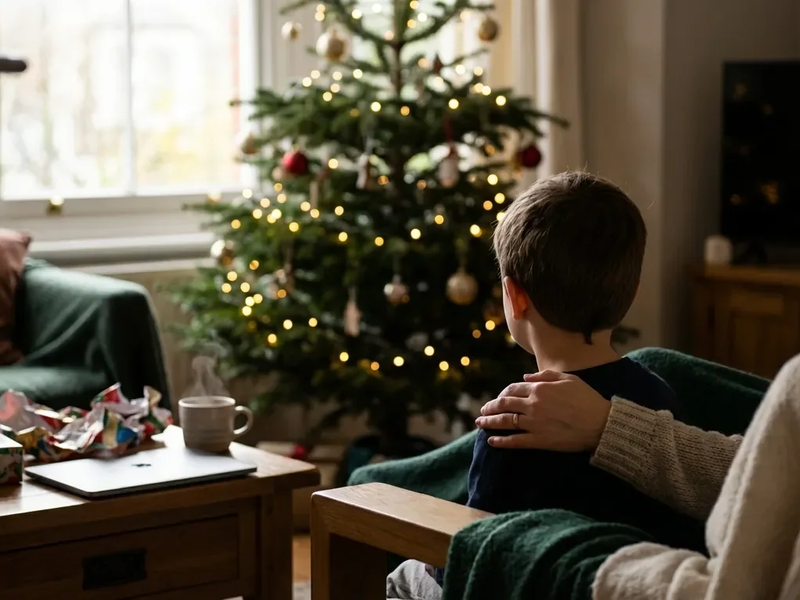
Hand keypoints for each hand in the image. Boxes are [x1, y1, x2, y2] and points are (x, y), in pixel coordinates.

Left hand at [475, 370, 611, 451]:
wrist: (601, 423)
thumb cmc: (587, 398)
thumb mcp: (568, 379)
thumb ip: (544, 375)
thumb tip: (525, 377)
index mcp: (539, 389)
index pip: (513, 389)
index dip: (502, 393)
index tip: (498, 398)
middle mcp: (533, 405)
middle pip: (504, 405)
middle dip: (490, 408)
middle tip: (482, 411)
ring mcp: (534, 424)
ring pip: (505, 422)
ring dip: (490, 422)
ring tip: (480, 424)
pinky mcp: (539, 441)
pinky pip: (515, 441)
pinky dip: (501, 441)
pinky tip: (491, 441)